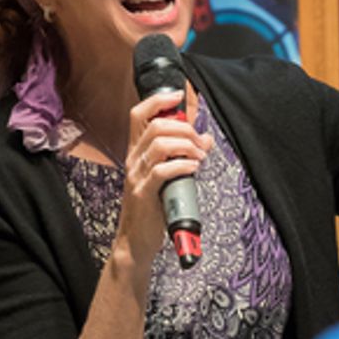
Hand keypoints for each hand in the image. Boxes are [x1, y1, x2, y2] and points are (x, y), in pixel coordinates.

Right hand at [114, 90, 212, 270]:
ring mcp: (136, 176)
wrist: (136, 241)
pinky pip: (162, 170)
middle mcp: (133, 160)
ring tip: (199, 157)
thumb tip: (205, 140)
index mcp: (136, 153)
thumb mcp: (167, 178)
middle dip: (184, 129)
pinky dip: (182, 165)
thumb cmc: (152, 209)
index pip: (139, 115)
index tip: (178, 96)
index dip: (157, 101)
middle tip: (200, 143)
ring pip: (160, 145)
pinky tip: (193, 168)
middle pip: (155, 126)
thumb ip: (182, 157)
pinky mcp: (143, 193)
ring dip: (186, 146)